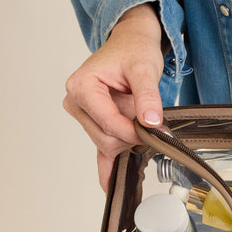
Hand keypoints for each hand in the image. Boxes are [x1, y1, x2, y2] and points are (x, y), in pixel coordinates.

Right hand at [63, 3, 165, 191]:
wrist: (131, 45)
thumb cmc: (134, 52)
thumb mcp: (145, 69)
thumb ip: (147, 96)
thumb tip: (151, 123)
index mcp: (82, 87)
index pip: (108, 123)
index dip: (133, 131)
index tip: (155, 131)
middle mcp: (76, 102)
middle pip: (106, 138)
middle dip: (132, 135)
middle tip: (151, 120)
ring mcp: (82, 115)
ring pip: (107, 144)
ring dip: (129, 138)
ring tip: (139, 117)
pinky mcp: (93, 124)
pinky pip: (99, 151)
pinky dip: (106, 168)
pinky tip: (109, 185)